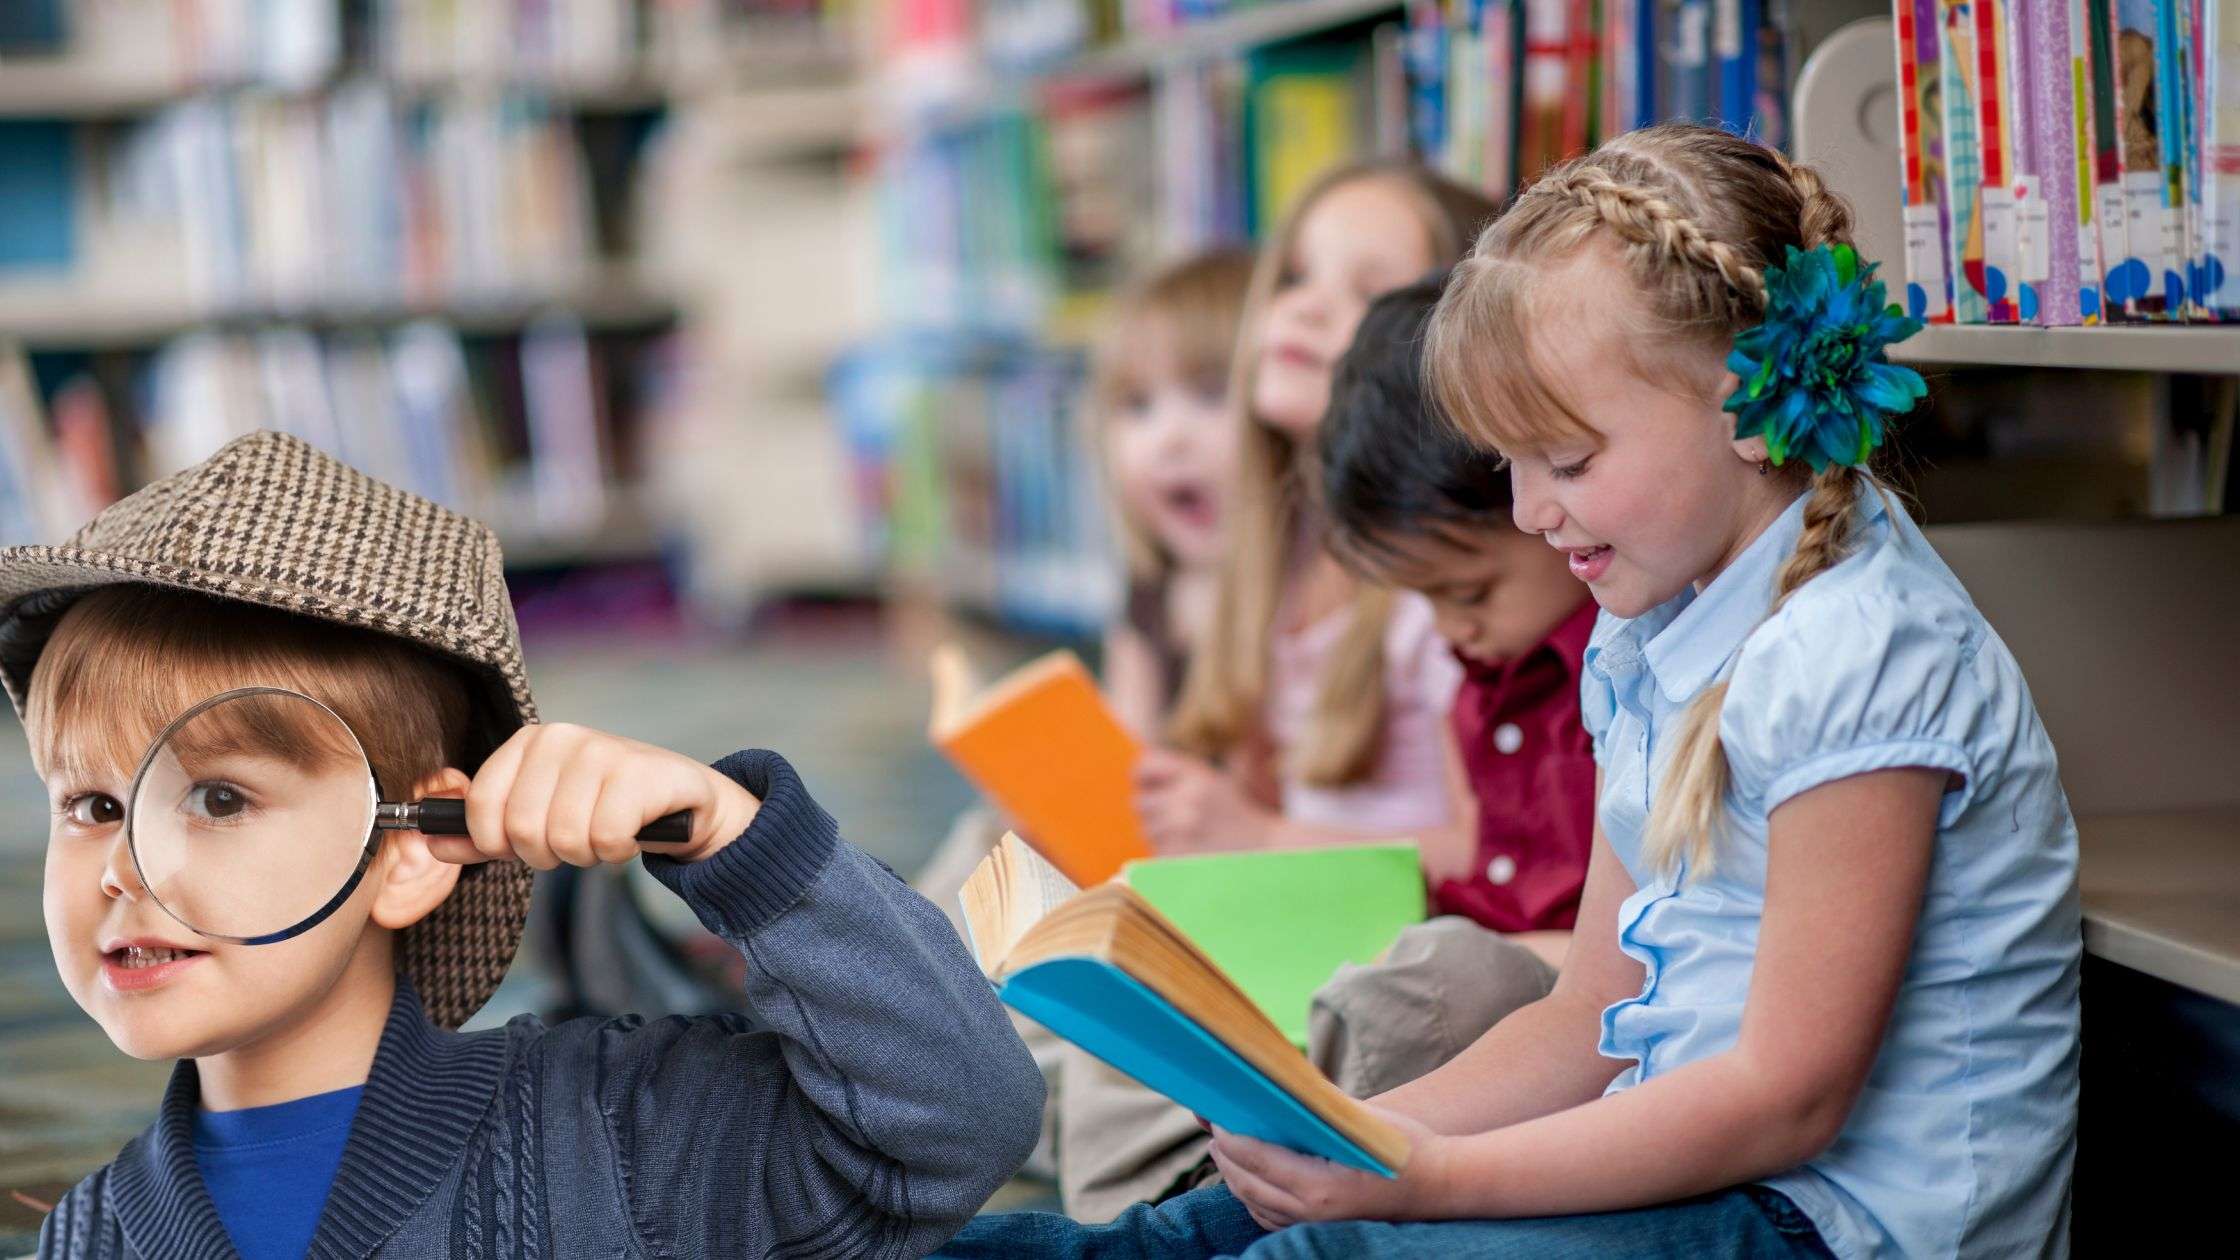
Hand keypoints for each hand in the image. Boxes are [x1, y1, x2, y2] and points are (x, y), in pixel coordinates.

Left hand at [433, 723, 761, 869]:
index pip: (481, 808)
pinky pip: (605, 839)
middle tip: (574, 842)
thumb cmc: (601, 808)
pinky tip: (630, 834)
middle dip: (547, 854)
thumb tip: (430, 844)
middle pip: (520, 830)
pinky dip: (617, 852)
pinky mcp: (638, 774)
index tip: (525, 844)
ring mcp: (602, 750)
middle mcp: (561, 737)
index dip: (498, 844)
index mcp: (527, 742)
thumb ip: (482, 834)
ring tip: (603, 836)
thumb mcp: (537, 818)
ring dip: (586, 855)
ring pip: (563, 839)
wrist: (681, 800)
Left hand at [1132, 748, 1275, 853]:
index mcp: (1197, 776)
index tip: (1152, 788)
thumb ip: (1177, 776)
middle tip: (1182, 821)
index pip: (1143, 768)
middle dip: (1155, 813)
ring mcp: (1182, 830)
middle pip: (1140, 804)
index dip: (1144, 779)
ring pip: (1147, 831)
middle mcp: (1188, 798)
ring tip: (1192, 840)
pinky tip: (1194, 855)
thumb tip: (1133, 777)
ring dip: (1163, 836)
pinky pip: (1157, 853)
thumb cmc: (1236, 819)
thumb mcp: (1213, 784)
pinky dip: (1169, 856)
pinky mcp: (1179, 858)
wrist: (1268, 854)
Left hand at [1209, 1109, 1447, 1230]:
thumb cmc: (1405, 1146)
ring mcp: (1316, 1226)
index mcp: (1319, 1186)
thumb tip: (1281, 1083)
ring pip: (1257, 1205)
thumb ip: (1318, 1105)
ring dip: (1236, 1178)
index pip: (1257, 1159)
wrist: (1443, 1186)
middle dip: (1225, 1156)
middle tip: (1211, 1128)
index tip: (1216, 1117)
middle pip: (1248, 1184)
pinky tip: (1250, 1178)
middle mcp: (1312, 1213)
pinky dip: (1254, 1198)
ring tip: (1224, 1150)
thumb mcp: (1361, 1119)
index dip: (1231, 1138)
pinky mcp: (1322, 1230)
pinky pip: (1273, 1219)